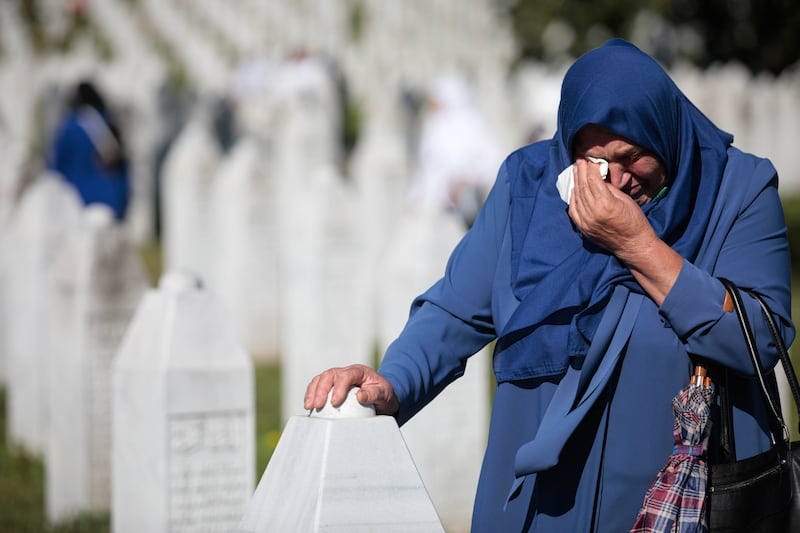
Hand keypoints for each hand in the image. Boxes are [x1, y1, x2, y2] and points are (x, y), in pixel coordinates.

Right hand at [303, 364, 399, 415]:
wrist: (381, 397)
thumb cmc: (383, 395)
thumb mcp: (384, 394)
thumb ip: (374, 394)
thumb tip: (360, 396)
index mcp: (359, 372)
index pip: (346, 375)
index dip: (339, 387)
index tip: (335, 402)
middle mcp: (346, 372)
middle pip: (330, 375)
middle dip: (321, 389)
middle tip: (318, 405)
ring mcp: (337, 378)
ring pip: (320, 379)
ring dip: (313, 392)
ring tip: (309, 406)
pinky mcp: (331, 386)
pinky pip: (317, 386)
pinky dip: (311, 394)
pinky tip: (309, 406)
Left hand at [568, 158, 682, 305]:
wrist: (633, 245)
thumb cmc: (634, 220)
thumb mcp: (625, 200)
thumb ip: (608, 188)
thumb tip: (597, 177)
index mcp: (606, 204)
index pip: (593, 180)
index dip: (590, 168)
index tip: (588, 160)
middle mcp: (593, 213)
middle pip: (582, 187)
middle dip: (580, 172)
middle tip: (579, 161)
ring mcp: (586, 222)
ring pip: (576, 197)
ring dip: (575, 183)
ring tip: (575, 171)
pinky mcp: (583, 228)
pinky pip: (573, 210)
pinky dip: (572, 198)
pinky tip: (574, 189)